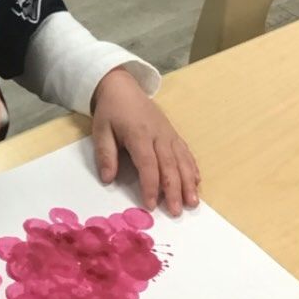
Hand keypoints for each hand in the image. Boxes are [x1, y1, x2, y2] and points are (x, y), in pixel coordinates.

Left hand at [91, 68, 199, 215]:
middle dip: (174, 190)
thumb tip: (107, 179)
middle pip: (169, 165)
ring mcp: (168, 133)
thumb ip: (105, 154)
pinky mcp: (173, 133)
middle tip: (177, 212)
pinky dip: (192, 167)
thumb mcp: (100, 130)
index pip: (148, 164)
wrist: (123, 87)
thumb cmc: (111, 111)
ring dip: (188, 183)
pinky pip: (185, 152)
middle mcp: (158, 135)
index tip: (151, 205)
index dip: (150, 186)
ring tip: (193, 203)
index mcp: (139, 134)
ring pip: (182, 160)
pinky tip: (197, 182)